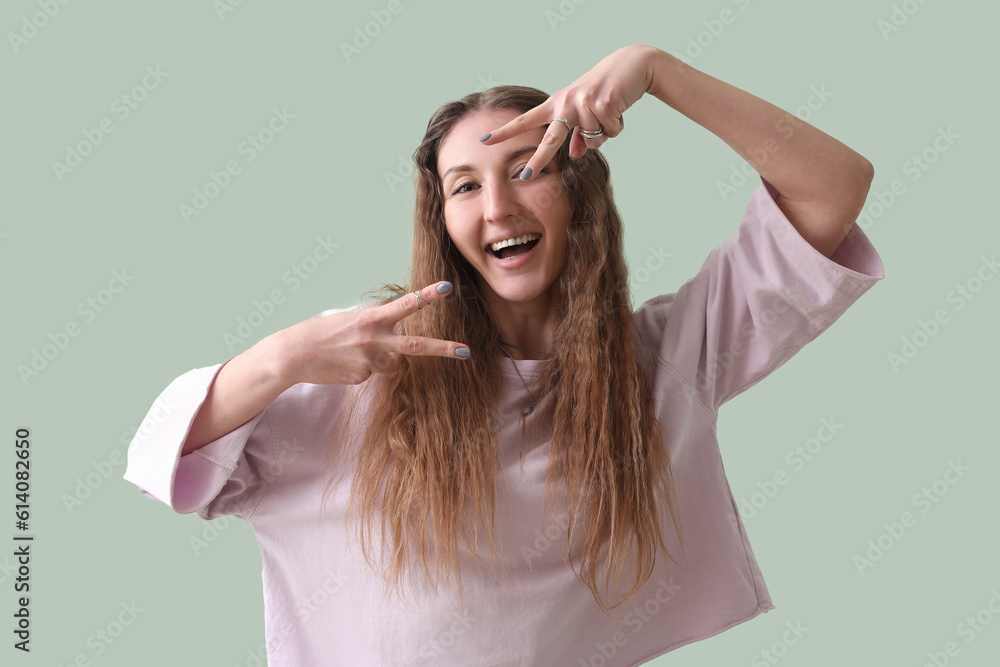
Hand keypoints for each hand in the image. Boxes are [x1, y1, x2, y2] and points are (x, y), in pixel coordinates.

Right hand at [269, 281, 469, 385]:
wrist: (293, 354)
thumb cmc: (324, 332)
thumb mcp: (352, 320)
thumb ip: (378, 326)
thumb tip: (398, 344)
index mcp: (372, 318)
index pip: (406, 305)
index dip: (428, 296)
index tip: (448, 288)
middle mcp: (374, 339)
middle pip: (417, 345)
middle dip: (444, 349)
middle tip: (466, 351)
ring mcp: (369, 360)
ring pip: (392, 364)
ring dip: (381, 359)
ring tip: (353, 353)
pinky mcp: (362, 377)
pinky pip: (373, 374)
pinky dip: (363, 369)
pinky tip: (344, 364)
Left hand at [478, 44, 656, 173]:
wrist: (632, 65)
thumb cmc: (604, 91)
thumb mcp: (586, 113)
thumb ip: (577, 135)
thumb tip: (576, 154)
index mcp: (556, 104)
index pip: (526, 121)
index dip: (505, 132)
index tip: (484, 141)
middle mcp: (565, 102)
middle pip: (551, 139)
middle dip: (539, 159)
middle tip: (526, 176)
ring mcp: (583, 102)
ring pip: (593, 140)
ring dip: (604, 132)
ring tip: (609, 112)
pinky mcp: (603, 103)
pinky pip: (610, 132)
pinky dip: (617, 126)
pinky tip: (618, 108)